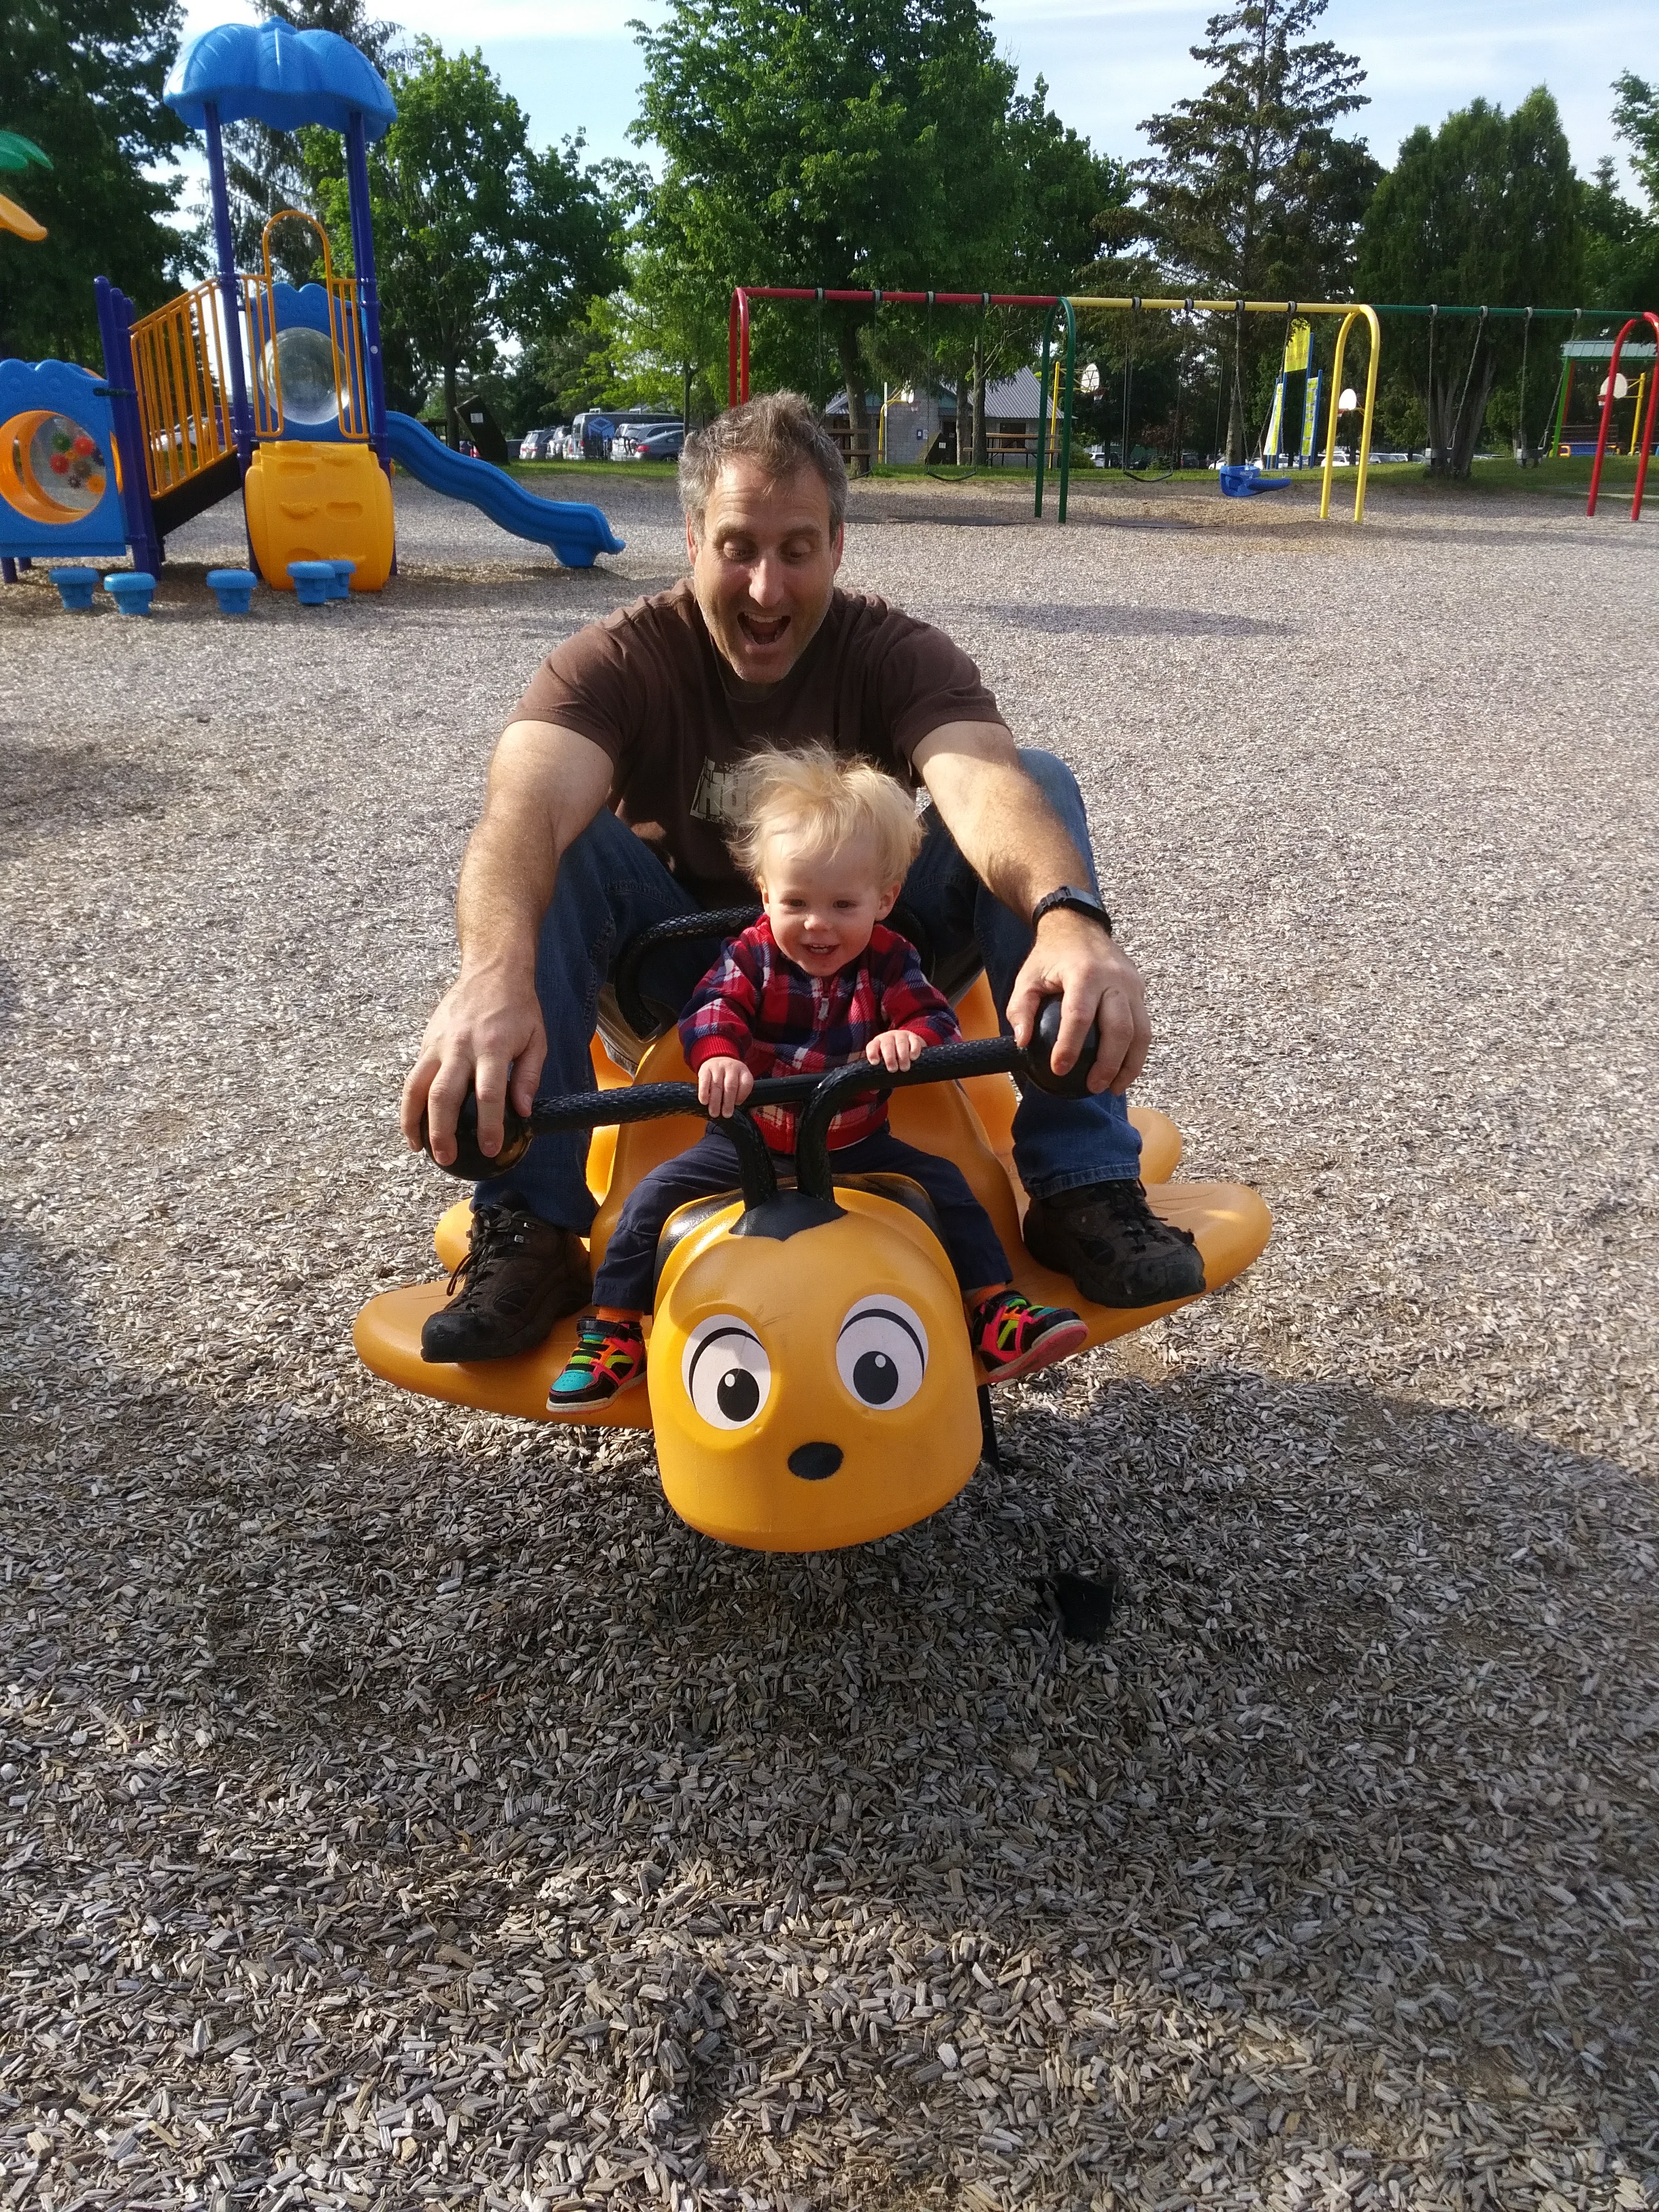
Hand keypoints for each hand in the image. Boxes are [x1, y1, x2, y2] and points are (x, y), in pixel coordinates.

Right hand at [400, 960, 545, 1166]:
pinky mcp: (427, 1042)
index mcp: (492, 1047)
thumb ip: (529, 1077)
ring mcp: (439, 1044)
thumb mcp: (536, 1039)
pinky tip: (413, 1123)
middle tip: (447, 1158)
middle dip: (442, 1131)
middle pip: (444, 1095)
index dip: (488, 1125)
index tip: (490, 1148)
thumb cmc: (517, 1007)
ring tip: (418, 1148)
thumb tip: (523, 1112)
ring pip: (417, 1087)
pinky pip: (413, 1077)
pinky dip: (409, 1103)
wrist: (492, 971)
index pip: (488, 1094)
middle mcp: (461, 1047)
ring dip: (414, 1121)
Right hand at [697, 1056, 754, 1116]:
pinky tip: (704, 1102)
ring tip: (715, 1113)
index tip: (738, 1104)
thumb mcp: (740, 1080)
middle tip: (726, 1114)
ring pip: (717, 1085)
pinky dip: (704, 1093)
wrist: (717, 1058)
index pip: (746, 1083)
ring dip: (715, 1101)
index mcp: (743, 1071)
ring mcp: (718, 1068)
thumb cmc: (730, 1076)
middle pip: (731, 1086)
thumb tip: (752, 1112)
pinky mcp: (705, 1069)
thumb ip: (745, 1095)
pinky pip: (704, 1082)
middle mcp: (731, 1067)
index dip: (742, 1096)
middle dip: (728, 1102)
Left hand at [865, 1028, 927, 1072]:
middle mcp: (888, 1038)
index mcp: (877, 1044)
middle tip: (893, 1069)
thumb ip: (880, 1076)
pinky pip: (914, 1041)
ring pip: (901, 1043)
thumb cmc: (893, 1057)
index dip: (872, 1053)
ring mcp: (901, 1036)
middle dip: (889, 1057)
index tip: (875, 1063)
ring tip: (904, 1068)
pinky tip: (914, 1057)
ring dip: (902, 1055)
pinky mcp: (914, 1037)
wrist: (908, 1043)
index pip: (872, 1046)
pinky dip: (914, 1049)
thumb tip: (873, 1091)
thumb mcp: (885, 1065)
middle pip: (887, 1045)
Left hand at [1006, 912, 1149, 1094]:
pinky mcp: (1140, 991)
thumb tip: (1022, 1043)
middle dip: (1108, 1063)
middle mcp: (1114, 979)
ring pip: (1140, 1032)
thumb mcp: (1027, 977)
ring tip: (1114, 1088)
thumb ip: (1020, 1009)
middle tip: (1093, 1087)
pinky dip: (1137, 1054)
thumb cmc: (1051, 956)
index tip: (1059, 1069)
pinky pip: (1144, 1027)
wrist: (1080, 927)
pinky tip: (1124, 1072)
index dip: (1070, 1046)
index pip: (1079, 1015)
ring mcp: (1132, 985)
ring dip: (1129, 1065)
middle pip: (1120, 1028)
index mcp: (1084, 973)